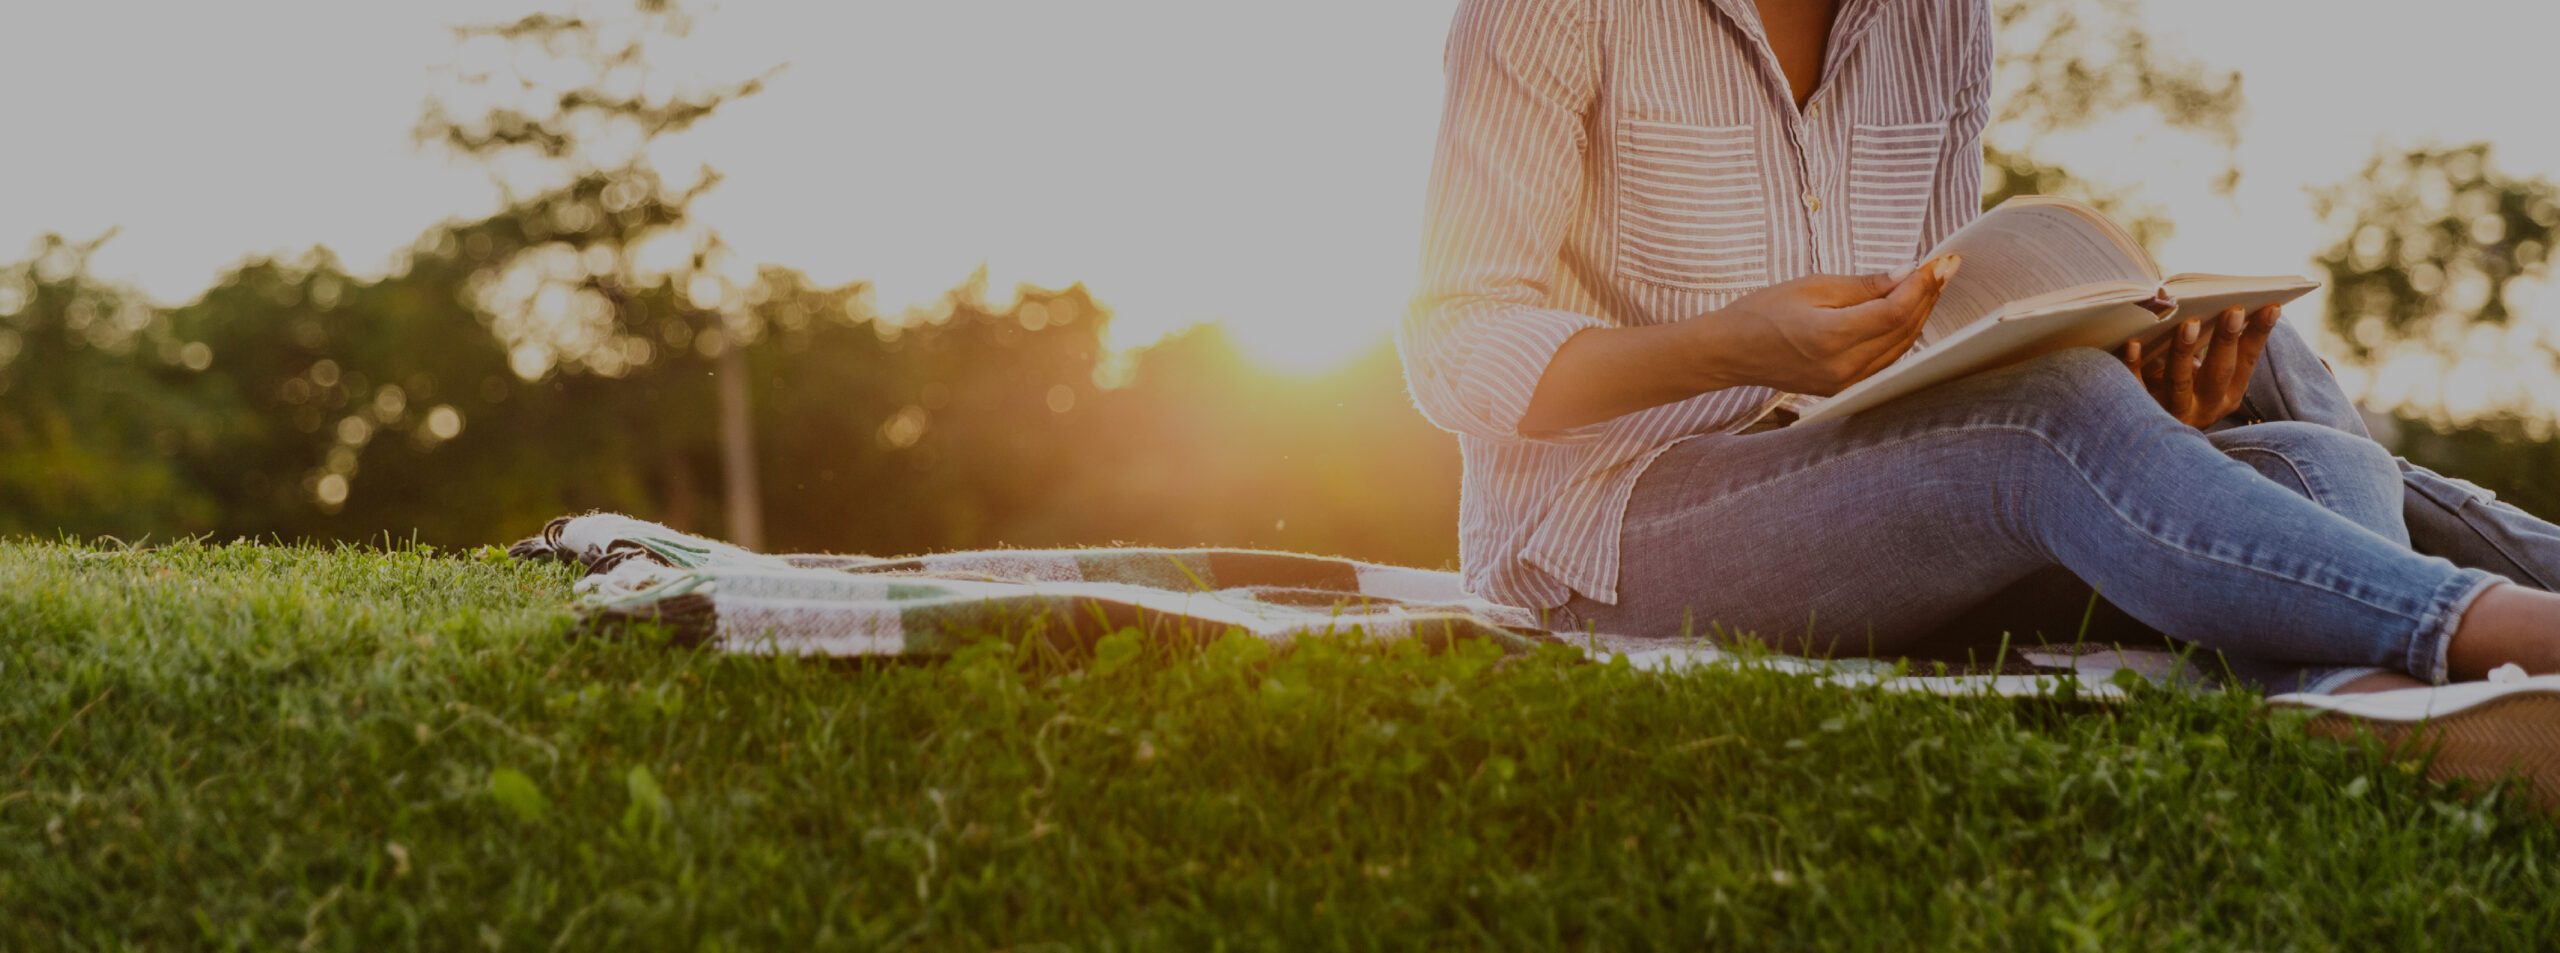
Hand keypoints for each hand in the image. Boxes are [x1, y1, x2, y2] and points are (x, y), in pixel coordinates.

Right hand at [1694, 255, 1959, 395]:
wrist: (1729, 351)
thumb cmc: (1762, 312)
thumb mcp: (1811, 286)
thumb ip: (1862, 285)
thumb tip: (1906, 274)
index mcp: (1831, 337)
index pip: (1895, 310)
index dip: (1923, 285)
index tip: (1940, 261)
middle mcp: (1843, 367)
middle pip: (1904, 330)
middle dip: (1928, 296)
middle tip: (1945, 267)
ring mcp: (1845, 382)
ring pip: (1901, 347)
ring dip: (1919, 314)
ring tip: (1932, 284)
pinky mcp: (1843, 387)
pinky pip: (1886, 359)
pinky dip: (1902, 334)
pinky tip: (1909, 311)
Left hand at [2116, 304, 2278, 427]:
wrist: (2146, 435)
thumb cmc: (2179, 387)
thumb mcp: (2202, 372)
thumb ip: (2210, 343)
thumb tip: (2206, 298)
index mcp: (2227, 395)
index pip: (2246, 363)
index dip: (2258, 335)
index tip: (2270, 306)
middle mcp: (2204, 408)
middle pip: (2217, 375)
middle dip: (2226, 342)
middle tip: (2232, 311)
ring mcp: (2170, 411)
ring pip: (2178, 382)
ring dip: (2184, 352)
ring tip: (2189, 324)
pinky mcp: (2138, 410)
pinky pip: (2135, 386)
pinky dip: (2133, 365)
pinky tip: (2132, 343)